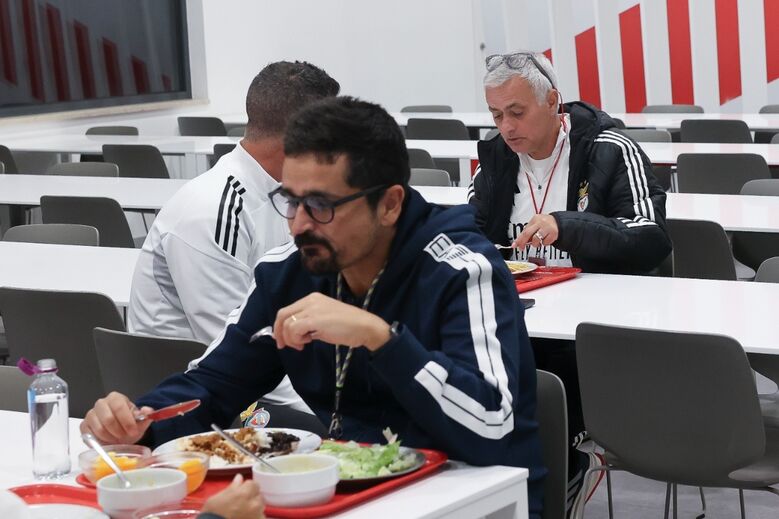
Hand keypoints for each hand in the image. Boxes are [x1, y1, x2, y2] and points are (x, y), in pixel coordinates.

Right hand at [79, 392, 154, 444]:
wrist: (121, 432)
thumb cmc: (129, 424)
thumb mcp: (140, 420)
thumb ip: (145, 415)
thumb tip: (148, 411)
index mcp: (115, 398)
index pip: (119, 407)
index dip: (127, 421)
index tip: (133, 431)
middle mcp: (101, 403)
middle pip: (108, 419)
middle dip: (119, 431)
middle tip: (125, 437)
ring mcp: (91, 414)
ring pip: (99, 429)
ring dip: (110, 438)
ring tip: (117, 439)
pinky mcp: (84, 426)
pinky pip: (90, 435)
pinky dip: (100, 441)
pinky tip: (108, 441)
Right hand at [200, 473, 264, 518]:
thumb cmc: (213, 512)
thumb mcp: (218, 497)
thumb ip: (232, 487)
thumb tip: (239, 477)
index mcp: (244, 493)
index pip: (254, 484)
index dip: (247, 487)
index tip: (241, 491)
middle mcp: (254, 503)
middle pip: (258, 495)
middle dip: (252, 497)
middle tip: (242, 503)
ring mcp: (257, 515)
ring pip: (260, 507)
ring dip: (254, 507)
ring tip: (243, 512)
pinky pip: (260, 517)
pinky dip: (255, 516)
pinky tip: (246, 517)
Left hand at [273, 292, 390, 351]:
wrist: (365, 327)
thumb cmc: (348, 326)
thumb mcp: (324, 320)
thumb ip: (309, 323)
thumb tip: (295, 333)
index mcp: (313, 299)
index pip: (287, 310)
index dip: (280, 326)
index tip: (283, 339)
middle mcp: (310, 300)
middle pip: (283, 315)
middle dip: (279, 333)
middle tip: (283, 346)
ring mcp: (312, 309)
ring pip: (287, 324)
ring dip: (291, 338)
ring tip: (303, 344)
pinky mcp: (314, 319)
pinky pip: (294, 329)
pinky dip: (296, 339)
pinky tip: (307, 342)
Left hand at [513, 214, 558, 248]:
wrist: (559, 223)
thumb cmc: (545, 225)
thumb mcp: (536, 225)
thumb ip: (529, 232)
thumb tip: (520, 242)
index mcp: (534, 219)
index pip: (524, 230)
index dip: (519, 239)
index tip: (514, 245)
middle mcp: (540, 222)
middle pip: (528, 233)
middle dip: (523, 242)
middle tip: (522, 247)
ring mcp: (547, 228)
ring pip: (536, 239)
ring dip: (535, 244)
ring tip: (538, 242)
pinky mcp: (553, 233)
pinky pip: (545, 242)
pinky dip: (544, 243)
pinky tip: (545, 240)